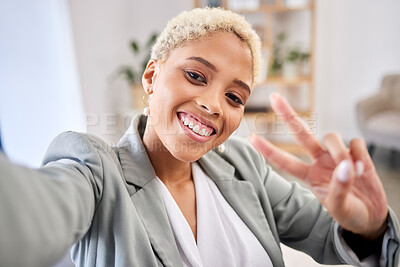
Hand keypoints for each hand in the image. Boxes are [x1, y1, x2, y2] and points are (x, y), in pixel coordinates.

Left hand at [248, 93, 387, 239]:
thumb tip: (345, 166)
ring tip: (354, 172)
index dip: (267, 150)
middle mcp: (319, 160)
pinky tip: (363, 169)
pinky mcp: (356, 152)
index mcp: (309, 175)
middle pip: (301, 133)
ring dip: (340, 152)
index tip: (251, 137)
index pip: (284, 161)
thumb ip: (339, 188)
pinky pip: (355, 142)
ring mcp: (337, 155)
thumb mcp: (340, 208)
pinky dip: (360, 155)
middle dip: (288, 114)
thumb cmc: (349, 212)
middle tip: (274, 97)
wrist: (372, 215)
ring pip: (331, 137)